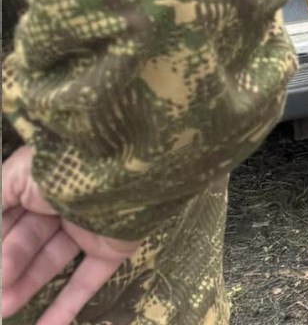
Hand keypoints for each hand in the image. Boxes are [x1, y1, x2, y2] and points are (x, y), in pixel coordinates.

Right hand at [2, 146, 140, 324]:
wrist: (126, 168)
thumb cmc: (66, 167)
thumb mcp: (18, 175)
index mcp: (43, 181)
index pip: (10, 217)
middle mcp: (66, 203)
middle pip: (28, 242)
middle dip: (6, 267)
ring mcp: (90, 226)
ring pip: (51, 262)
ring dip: (25, 287)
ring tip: (3, 309)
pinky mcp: (114, 247)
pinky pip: (88, 280)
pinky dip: (66, 306)